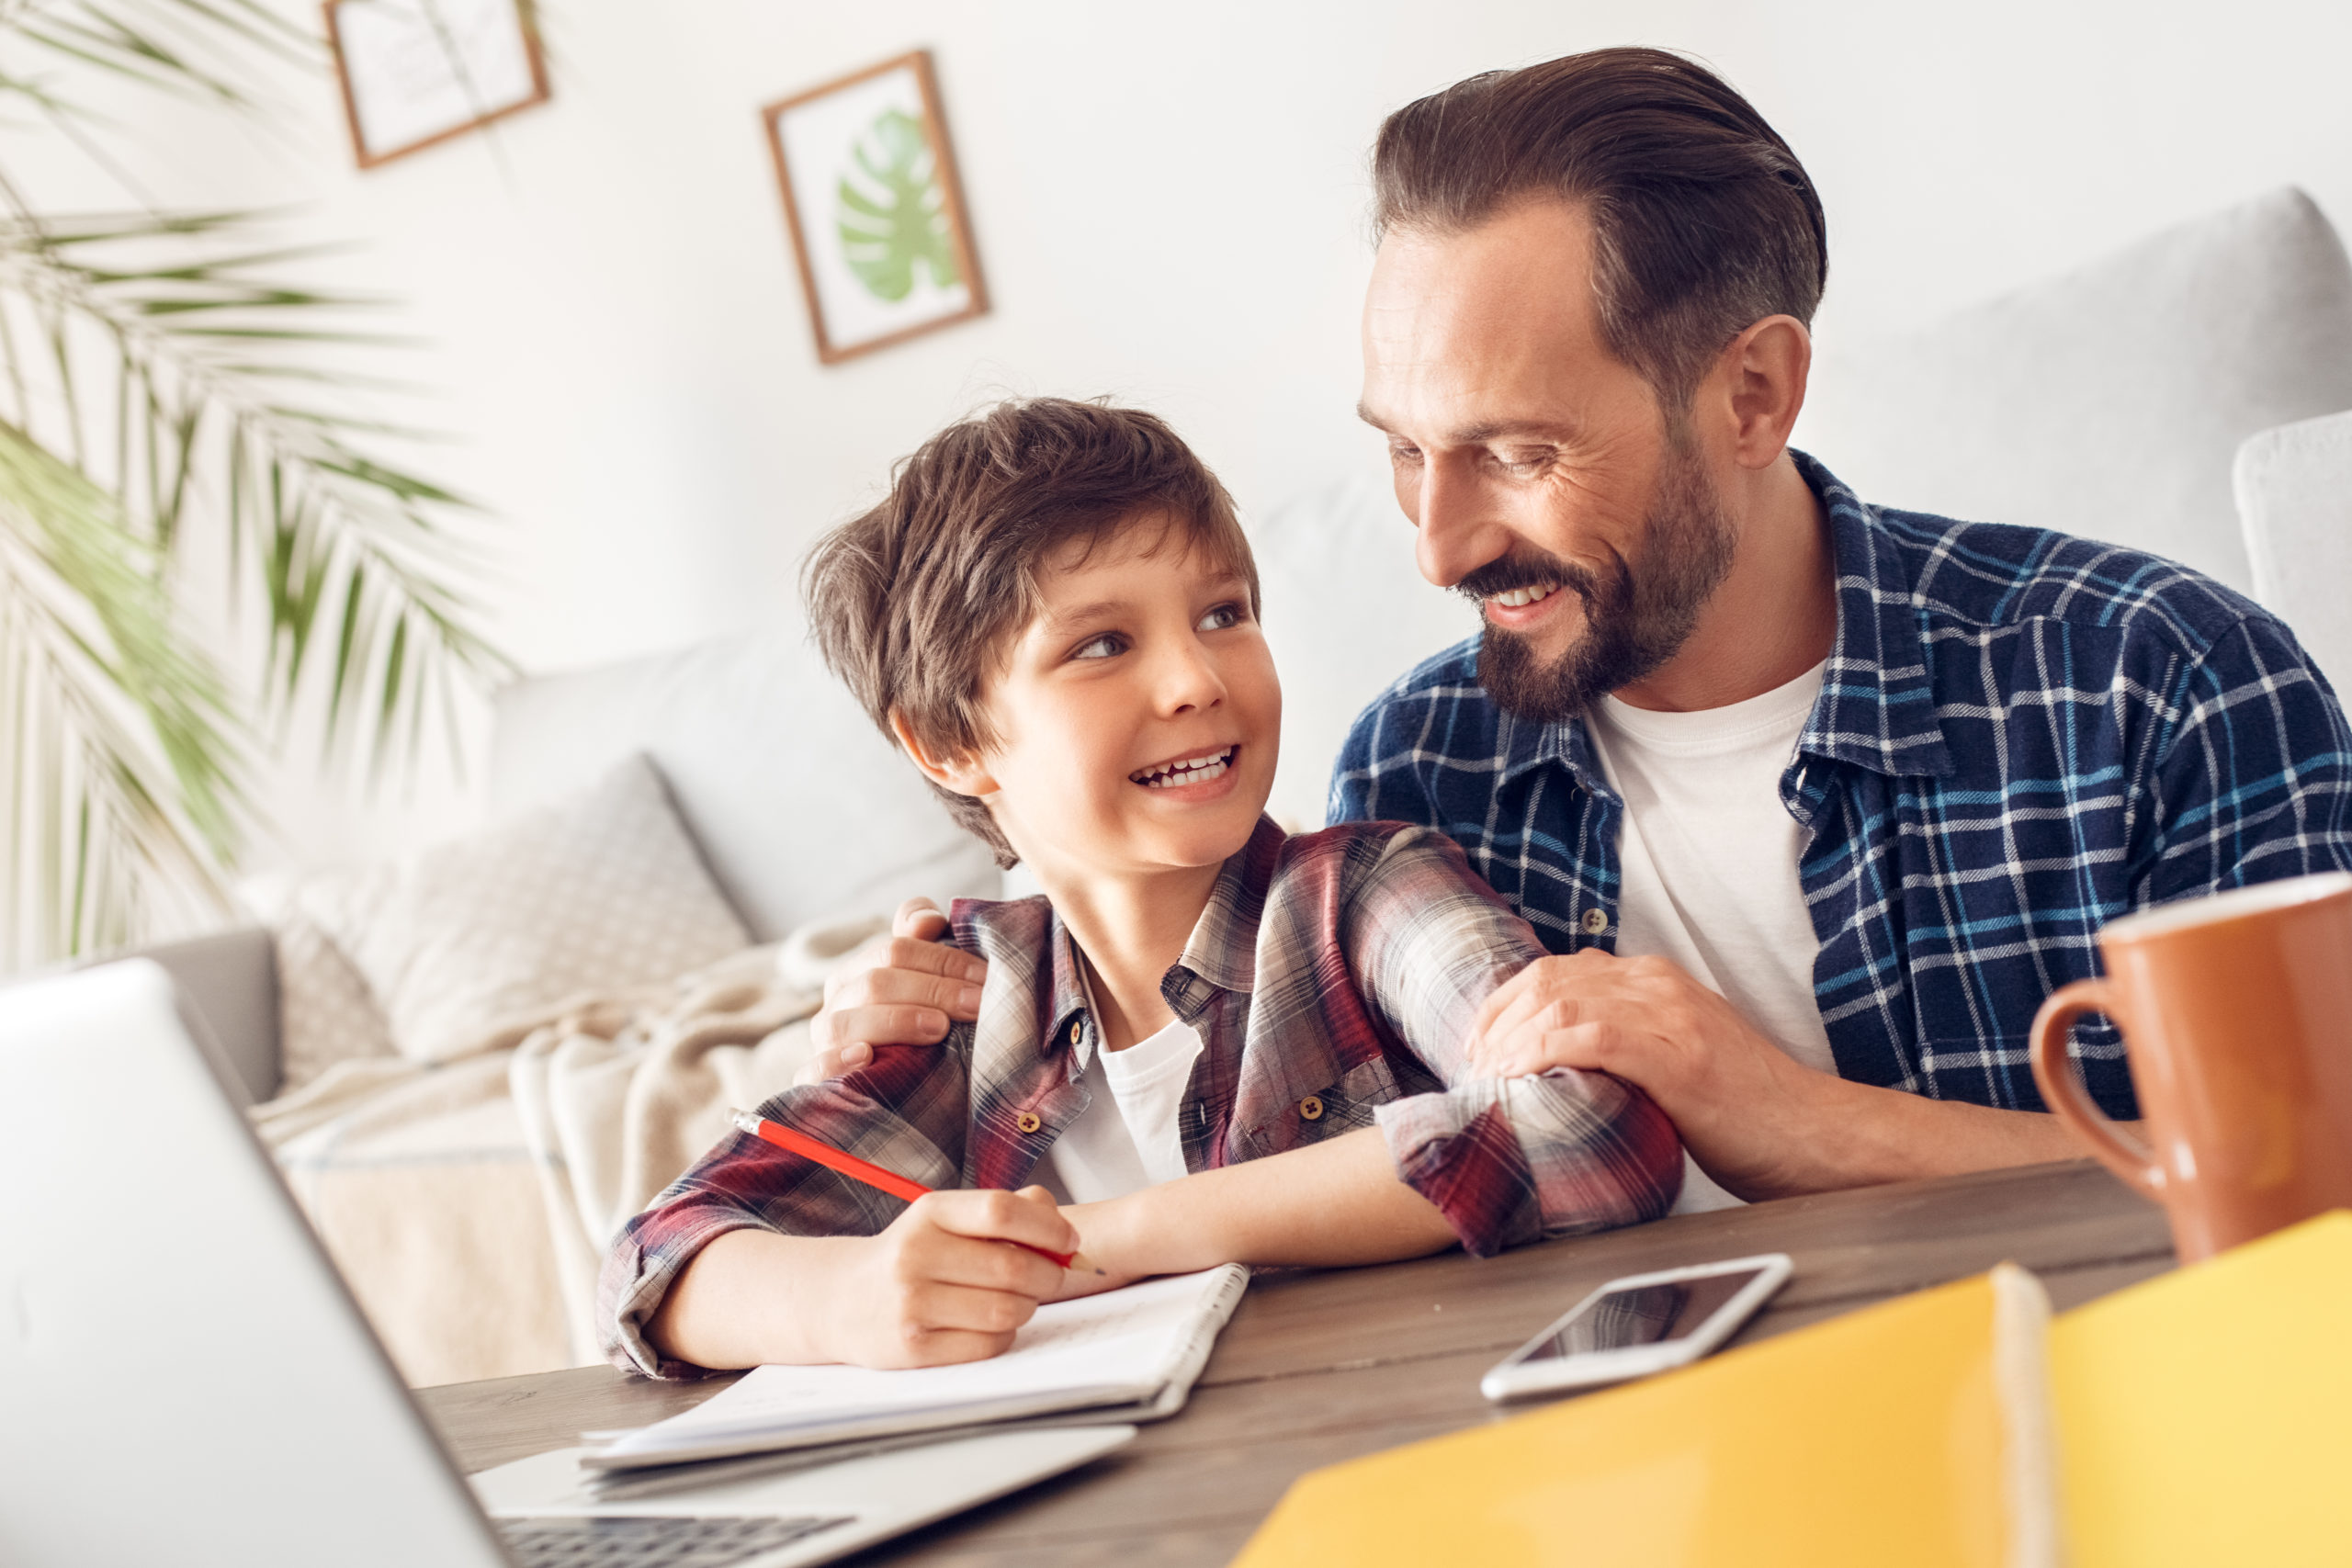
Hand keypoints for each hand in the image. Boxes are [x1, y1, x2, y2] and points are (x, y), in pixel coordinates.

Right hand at [798, 897, 987, 1084]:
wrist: (906, 1096)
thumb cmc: (923, 1027)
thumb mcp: (929, 984)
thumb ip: (925, 942)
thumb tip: (927, 920)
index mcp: (861, 969)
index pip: (896, 950)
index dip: (944, 961)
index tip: (985, 979)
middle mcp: (838, 1001)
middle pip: (876, 982)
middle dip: (932, 990)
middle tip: (976, 1005)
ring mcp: (825, 1040)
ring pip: (846, 1022)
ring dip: (896, 1021)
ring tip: (939, 1028)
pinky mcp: (816, 1080)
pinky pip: (816, 1068)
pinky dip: (838, 1061)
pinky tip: (866, 1056)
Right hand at [822, 1186, 1076, 1367]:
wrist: (841, 1300)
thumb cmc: (911, 1256)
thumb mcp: (946, 1219)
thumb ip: (1003, 1211)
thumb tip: (1058, 1223)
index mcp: (929, 1213)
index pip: (1000, 1211)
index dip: (1047, 1226)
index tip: (1069, 1239)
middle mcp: (916, 1255)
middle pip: (1013, 1265)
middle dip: (1048, 1273)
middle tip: (1051, 1276)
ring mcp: (912, 1304)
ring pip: (1007, 1309)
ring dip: (1028, 1306)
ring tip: (1018, 1299)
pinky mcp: (914, 1348)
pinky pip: (989, 1344)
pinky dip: (1004, 1335)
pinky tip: (990, 1324)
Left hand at [1469, 950, 1833, 1200]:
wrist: (1811, 1134)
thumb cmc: (1745, 1110)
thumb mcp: (1678, 1057)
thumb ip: (1630, 1041)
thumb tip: (1560, 1061)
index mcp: (1657, 980)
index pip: (1558, 969)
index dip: (1506, 1003)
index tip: (1480, 1043)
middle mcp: (1658, 985)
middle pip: (1548, 979)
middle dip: (1497, 1020)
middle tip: (1473, 1063)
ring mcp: (1669, 1016)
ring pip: (1561, 1002)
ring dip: (1510, 1039)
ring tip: (1486, 1076)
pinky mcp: (1675, 1055)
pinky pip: (1590, 1037)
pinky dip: (1541, 1052)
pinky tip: (1517, 1076)